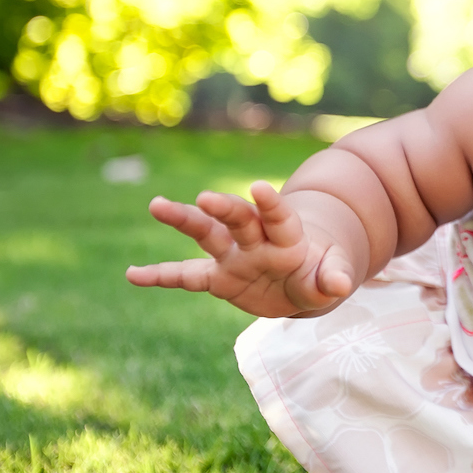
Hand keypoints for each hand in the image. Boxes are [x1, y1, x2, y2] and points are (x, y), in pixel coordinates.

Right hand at [126, 180, 357, 316]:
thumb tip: (340, 285)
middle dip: (224, 208)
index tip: (259, 188)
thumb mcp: (331, 277)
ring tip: (157, 204)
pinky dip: (161, 276)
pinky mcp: (218, 278)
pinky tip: (132, 274)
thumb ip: (334, 277)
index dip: (270, 204)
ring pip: (207, 235)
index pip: (279, 217)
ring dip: (184, 220)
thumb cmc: (319, 273)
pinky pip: (186, 277)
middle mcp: (257, 240)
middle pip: (239, 220)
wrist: (302, 281)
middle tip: (205, 199)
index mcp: (289, 238)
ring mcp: (234, 257)